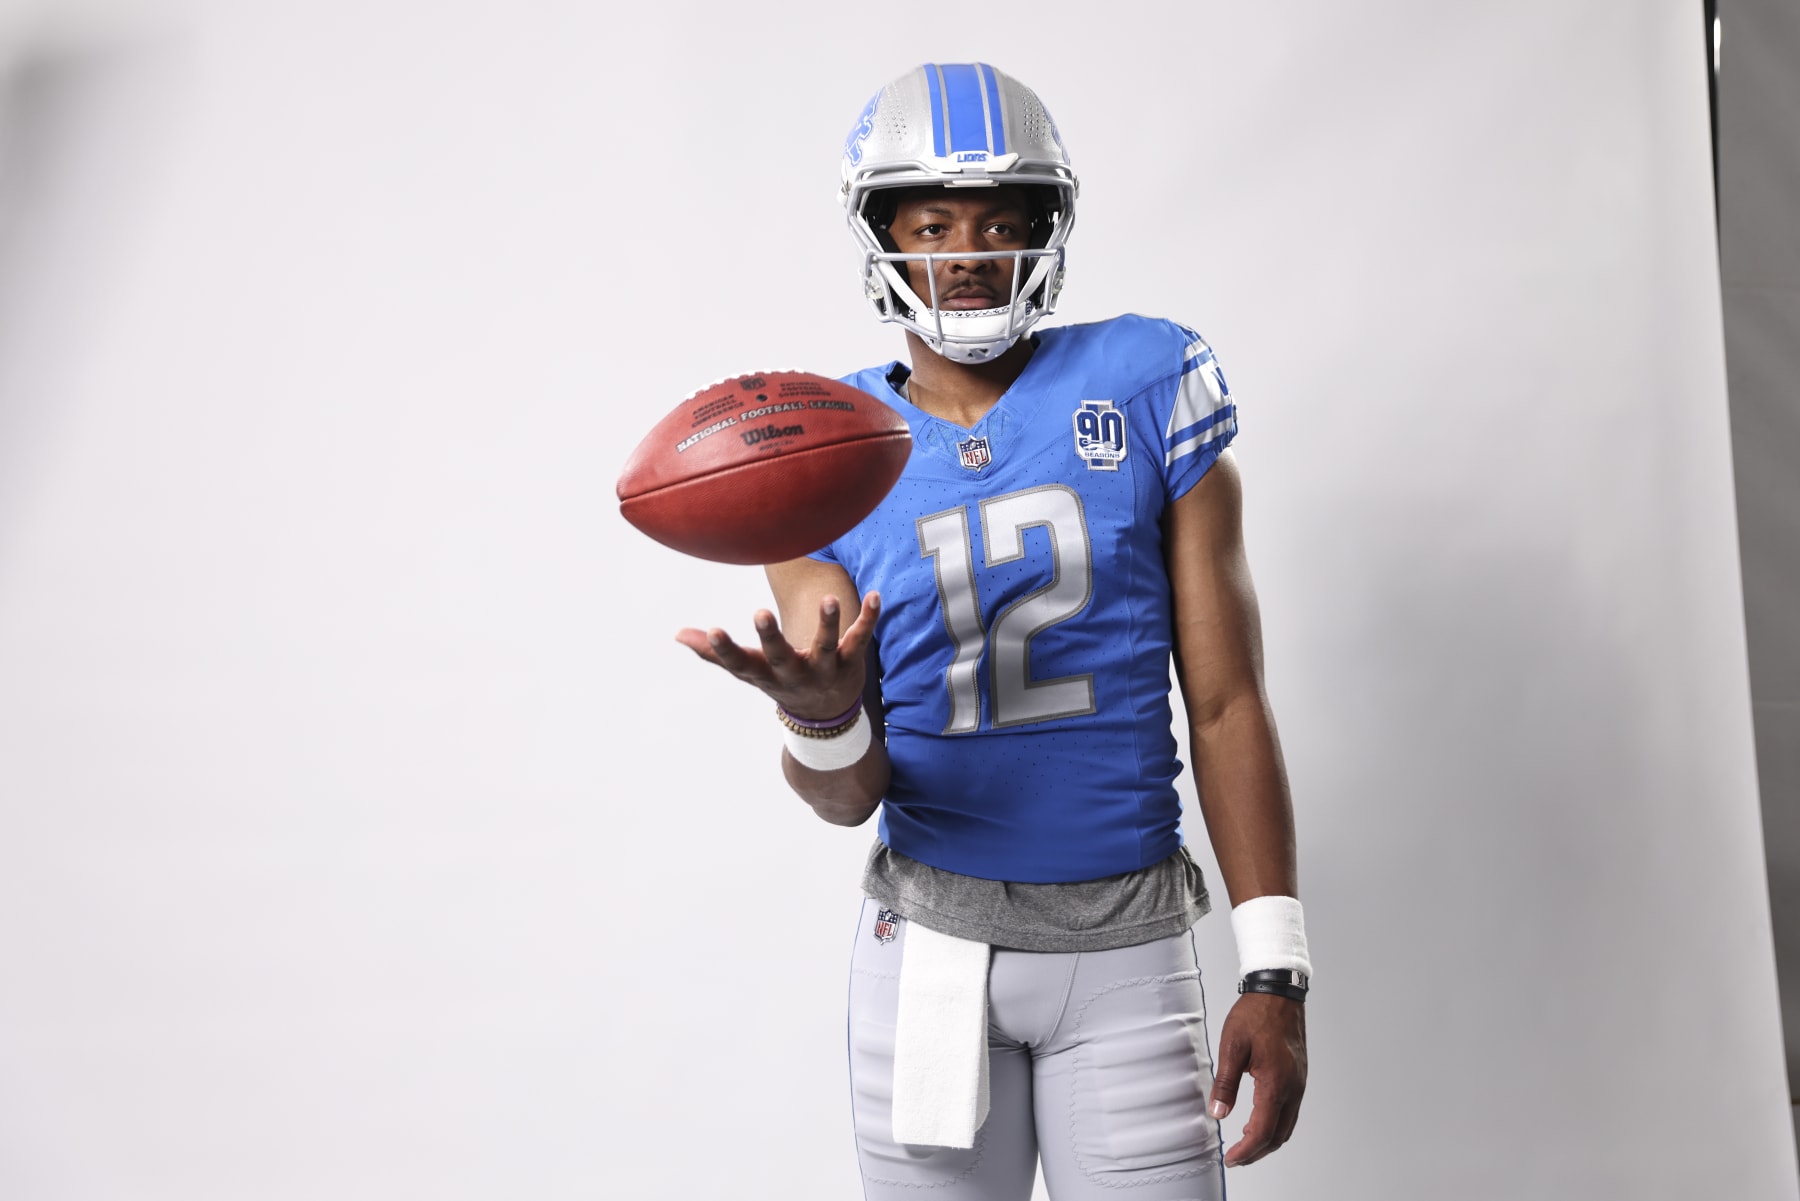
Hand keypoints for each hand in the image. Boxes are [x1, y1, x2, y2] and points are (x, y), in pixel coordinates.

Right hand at [675, 591, 879, 719]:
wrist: (825, 719)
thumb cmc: (779, 681)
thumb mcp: (749, 671)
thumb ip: (716, 653)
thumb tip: (677, 634)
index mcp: (766, 674)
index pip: (741, 664)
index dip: (724, 650)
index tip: (712, 631)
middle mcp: (794, 673)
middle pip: (781, 655)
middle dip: (771, 635)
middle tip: (760, 612)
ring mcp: (824, 669)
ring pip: (826, 646)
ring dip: (828, 623)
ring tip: (830, 598)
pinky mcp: (851, 661)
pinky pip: (861, 638)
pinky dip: (869, 618)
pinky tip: (876, 595)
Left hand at [1207, 992, 1306, 1165]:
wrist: (1279, 994)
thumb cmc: (1255, 1016)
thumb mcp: (1232, 1048)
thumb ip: (1225, 1084)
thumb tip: (1217, 1113)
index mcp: (1276, 1084)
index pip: (1262, 1131)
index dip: (1246, 1150)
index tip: (1231, 1158)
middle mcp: (1293, 1088)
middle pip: (1278, 1135)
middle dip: (1257, 1152)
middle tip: (1236, 1157)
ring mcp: (1299, 1084)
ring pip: (1287, 1126)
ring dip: (1267, 1140)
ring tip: (1246, 1145)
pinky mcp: (1299, 1078)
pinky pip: (1290, 1112)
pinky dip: (1275, 1125)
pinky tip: (1259, 1121)